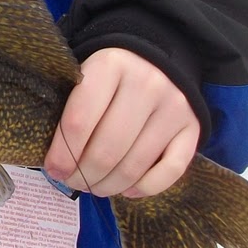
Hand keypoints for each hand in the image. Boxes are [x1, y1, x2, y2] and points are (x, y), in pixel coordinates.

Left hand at [43, 47, 199, 197]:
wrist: (156, 58)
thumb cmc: (109, 75)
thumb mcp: (84, 76)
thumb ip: (70, 111)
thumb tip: (56, 164)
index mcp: (110, 65)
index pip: (79, 122)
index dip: (62, 155)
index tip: (53, 170)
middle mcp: (146, 83)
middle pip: (107, 150)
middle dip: (83, 175)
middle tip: (73, 182)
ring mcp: (174, 106)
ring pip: (135, 165)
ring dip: (109, 186)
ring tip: (95, 187)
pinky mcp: (194, 126)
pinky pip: (171, 170)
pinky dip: (146, 188)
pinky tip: (127, 190)